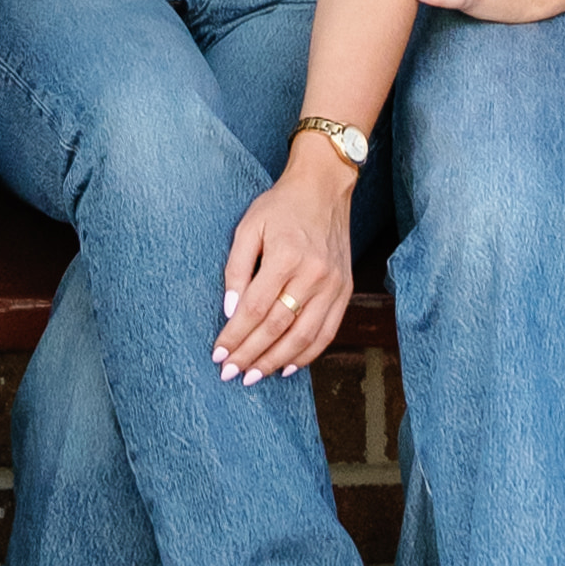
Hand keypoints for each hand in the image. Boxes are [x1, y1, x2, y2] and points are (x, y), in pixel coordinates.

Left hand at [215, 155, 354, 382]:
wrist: (323, 189)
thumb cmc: (280, 206)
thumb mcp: (248, 227)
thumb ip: (236, 269)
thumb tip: (230, 312)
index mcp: (286, 255)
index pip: (255, 308)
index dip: (235, 335)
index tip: (218, 354)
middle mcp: (314, 273)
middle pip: (278, 327)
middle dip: (250, 354)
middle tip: (230, 373)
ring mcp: (334, 284)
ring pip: (304, 336)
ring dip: (276, 361)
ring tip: (253, 376)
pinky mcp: (346, 290)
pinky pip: (327, 332)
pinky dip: (307, 354)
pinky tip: (286, 366)